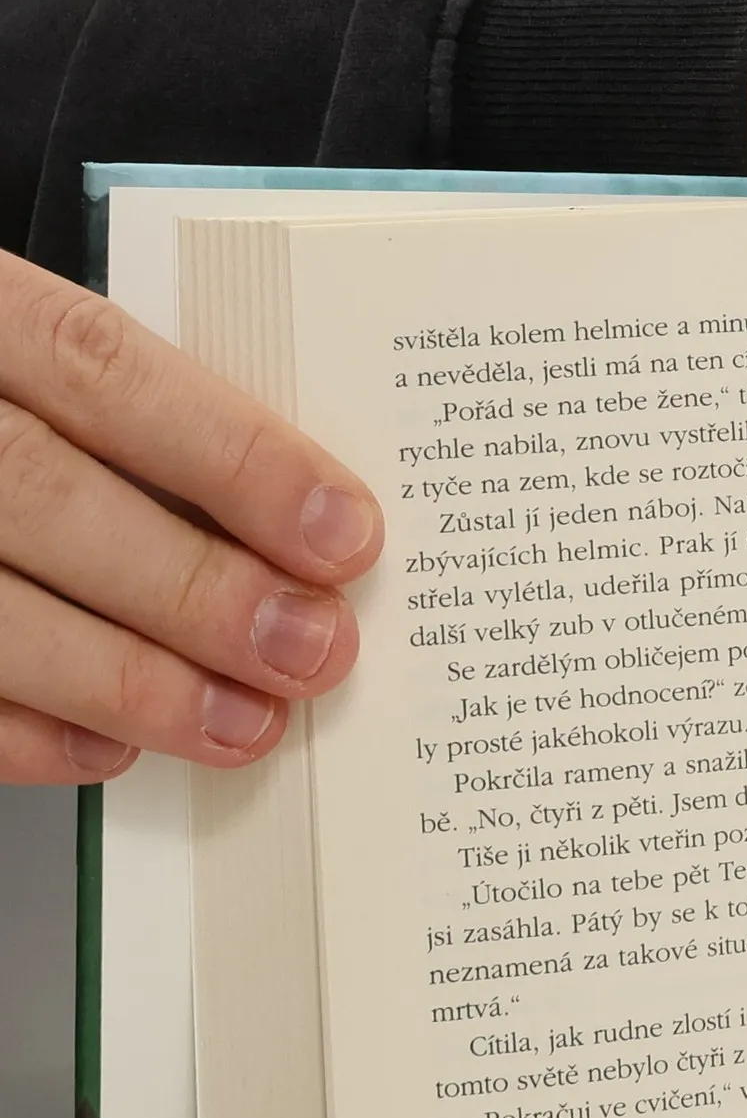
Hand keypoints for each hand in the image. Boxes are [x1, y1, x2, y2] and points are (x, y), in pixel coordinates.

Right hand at [0, 250, 380, 784]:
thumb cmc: (12, 417)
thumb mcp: (53, 376)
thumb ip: (159, 428)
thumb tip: (313, 527)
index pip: (101, 369)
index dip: (234, 457)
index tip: (342, 532)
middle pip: (46, 495)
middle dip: (197, 586)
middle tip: (309, 646)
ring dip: (133, 683)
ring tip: (243, 721)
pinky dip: (35, 731)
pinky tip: (118, 748)